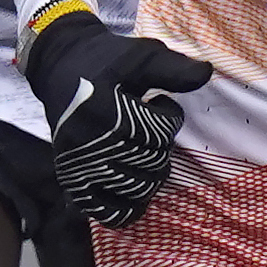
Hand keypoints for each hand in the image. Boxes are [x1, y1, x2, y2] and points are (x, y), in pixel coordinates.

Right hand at [23, 4, 212, 226]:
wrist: (60, 66)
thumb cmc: (105, 58)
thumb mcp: (141, 54)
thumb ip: (173, 68)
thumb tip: (206, 74)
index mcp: (107, 111)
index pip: (159, 132)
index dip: (170, 115)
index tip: (159, 102)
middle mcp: (91, 143)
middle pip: (151, 163)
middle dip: (162, 146)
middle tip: (151, 129)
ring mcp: (79, 166)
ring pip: (135, 190)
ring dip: (151, 175)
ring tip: (145, 154)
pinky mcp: (71, 181)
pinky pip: (106, 212)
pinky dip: (127, 209)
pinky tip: (136, 192)